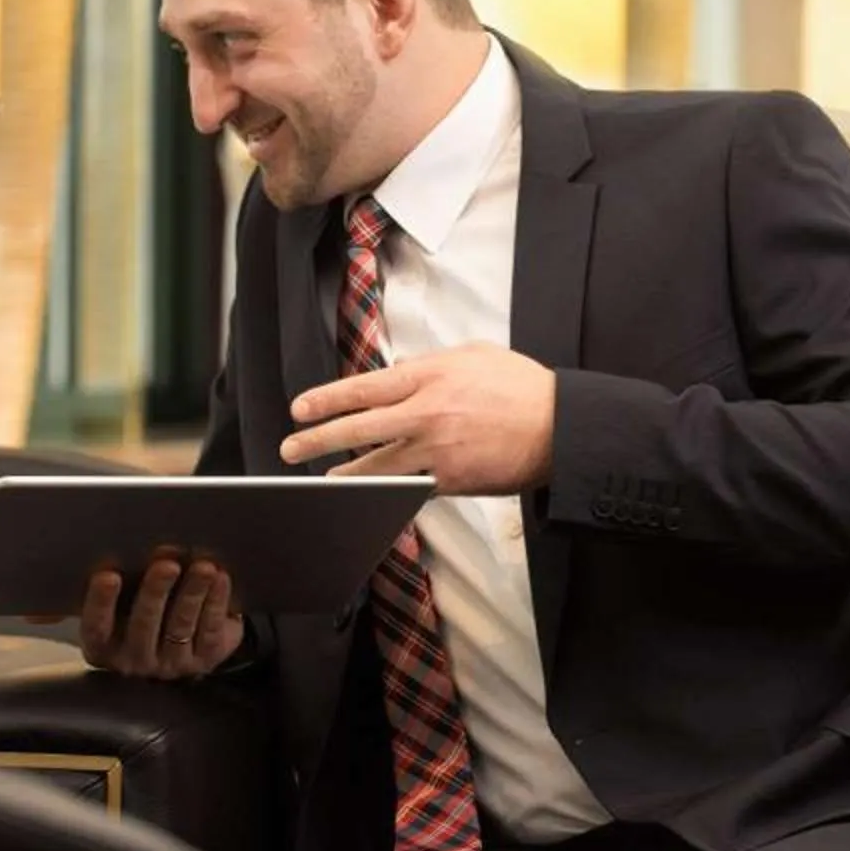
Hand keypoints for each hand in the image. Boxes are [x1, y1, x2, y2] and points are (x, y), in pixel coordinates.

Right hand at [80, 553, 240, 679]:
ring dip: (192, 594)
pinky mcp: (204, 660)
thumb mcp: (123, 601)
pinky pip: (210, 631)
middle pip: (143, 626)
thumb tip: (135, 542)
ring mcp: (170, 664)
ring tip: (203, 568)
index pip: (96, 627)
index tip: (108, 575)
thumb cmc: (143, 609)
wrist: (184, 641)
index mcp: (104, 646)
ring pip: (180, 627)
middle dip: (155, 593)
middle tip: (166, 565)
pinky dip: (215, 603)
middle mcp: (134, 659)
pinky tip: (220, 578)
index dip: (100, 603)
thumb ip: (122, 581)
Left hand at [278, 345, 556, 494]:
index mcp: (430, 376)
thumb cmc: (521, 387)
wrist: (560, 426)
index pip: (364, 388)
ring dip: (346, 474)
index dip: (327, 399)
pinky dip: (389, 492)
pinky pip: (409, 488)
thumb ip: (431, 365)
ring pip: (377, 466)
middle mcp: (427, 413)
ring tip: (325, 479)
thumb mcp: (474, 355)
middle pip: (359, 428)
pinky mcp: (451, 480)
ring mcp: (437, 450)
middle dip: (318, 438)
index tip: (300, 408)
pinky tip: (373, 495)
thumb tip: (401, 374)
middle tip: (290, 448)